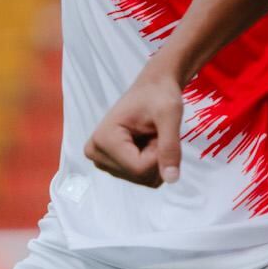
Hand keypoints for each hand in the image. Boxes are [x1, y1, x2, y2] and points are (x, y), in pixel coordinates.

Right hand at [87, 63, 185, 186]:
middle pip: (139, 177)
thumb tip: (171, 180)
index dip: (159, 154)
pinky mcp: (110, 164)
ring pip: (142, 179)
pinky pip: (141, 177)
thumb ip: (170, 147)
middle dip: (157, 157)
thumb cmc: (159, 95)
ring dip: (155, 159)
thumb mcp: (169, 116)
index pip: (139, 169)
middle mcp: (96, 153)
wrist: (153, 88)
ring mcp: (102, 161)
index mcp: (103, 139)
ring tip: (150, 135)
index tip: (158, 131)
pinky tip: (146, 142)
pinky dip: (151, 162)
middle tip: (154, 132)